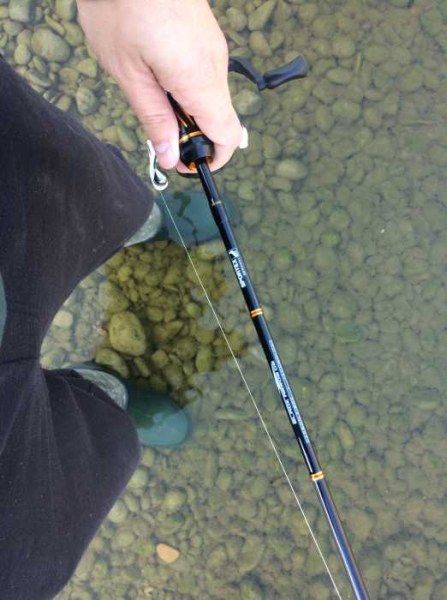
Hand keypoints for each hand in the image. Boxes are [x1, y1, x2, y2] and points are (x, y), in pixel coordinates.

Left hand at [76, 0, 243, 171]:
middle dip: (194, 135)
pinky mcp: (207, 37)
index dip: (211, 159)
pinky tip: (157, 71)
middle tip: (158, 129)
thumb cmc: (121, 6)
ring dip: (188, 110)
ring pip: (212, 97)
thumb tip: (169, 156)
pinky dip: (187, 88)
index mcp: (199, 80)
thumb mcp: (128, 73)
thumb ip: (153, 119)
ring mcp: (214, 48)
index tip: (184, 163)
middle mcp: (216, 65)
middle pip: (220, 119)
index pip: (227, 136)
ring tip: (151, 92)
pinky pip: (206, 75)